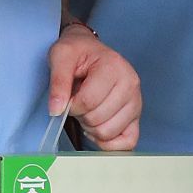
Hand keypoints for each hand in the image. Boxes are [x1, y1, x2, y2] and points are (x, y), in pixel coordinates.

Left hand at [49, 22, 140, 149]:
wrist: (89, 50)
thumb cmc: (78, 52)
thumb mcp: (61, 56)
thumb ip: (57, 82)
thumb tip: (56, 110)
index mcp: (114, 67)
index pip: (88, 101)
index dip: (71, 105)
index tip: (69, 96)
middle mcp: (131, 85)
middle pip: (97, 119)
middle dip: (81, 115)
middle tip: (79, 101)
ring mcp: (136, 102)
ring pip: (108, 133)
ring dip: (91, 127)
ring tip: (88, 110)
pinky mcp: (136, 117)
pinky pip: (127, 142)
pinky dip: (108, 141)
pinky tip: (97, 126)